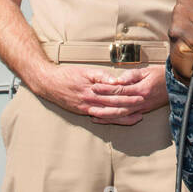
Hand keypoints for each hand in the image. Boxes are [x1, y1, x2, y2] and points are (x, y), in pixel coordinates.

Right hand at [37, 64, 157, 124]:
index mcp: (92, 90)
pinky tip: (118, 120)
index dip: (129, 95)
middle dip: (130, 107)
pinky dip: (111, 120)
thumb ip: (101, 76)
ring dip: (123, 117)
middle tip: (143, 106)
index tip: (141, 94)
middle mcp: (90, 102)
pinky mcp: (82, 112)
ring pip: (109, 115)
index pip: (115, 94)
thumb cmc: (67, 75)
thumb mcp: (85, 71)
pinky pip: (100, 117)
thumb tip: (116, 82)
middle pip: (114, 106)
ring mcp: (86, 108)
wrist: (48, 83)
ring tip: (136, 117)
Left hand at [87, 65, 168, 124]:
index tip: (94, 86)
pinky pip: (126, 118)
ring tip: (92, 114)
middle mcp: (141, 101)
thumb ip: (131, 75)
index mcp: (141, 89)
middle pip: (117, 104)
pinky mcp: (142, 112)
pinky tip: (104, 119)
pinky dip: (114, 120)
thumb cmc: (161, 75)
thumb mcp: (146, 70)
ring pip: (120, 115)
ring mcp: (141, 108)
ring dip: (105, 115)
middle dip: (101, 104)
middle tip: (88, 101)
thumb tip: (118, 80)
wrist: (176, 85)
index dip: (105, 89)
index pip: (119, 90)